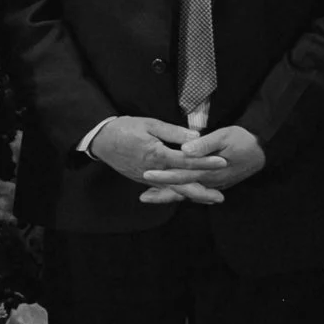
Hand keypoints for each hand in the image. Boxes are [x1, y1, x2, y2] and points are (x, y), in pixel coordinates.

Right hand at [92, 115, 229, 204]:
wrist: (100, 140)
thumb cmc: (124, 129)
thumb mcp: (149, 124)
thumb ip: (173, 132)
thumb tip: (195, 137)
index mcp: (158, 155)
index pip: (187, 160)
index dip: (206, 161)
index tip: (222, 162)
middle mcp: (155, 171)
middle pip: (183, 183)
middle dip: (203, 191)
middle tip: (221, 197)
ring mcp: (148, 178)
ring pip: (174, 190)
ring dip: (192, 195)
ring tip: (209, 199)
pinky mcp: (142, 180)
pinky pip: (163, 189)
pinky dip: (176, 194)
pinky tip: (186, 196)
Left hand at [139, 125, 264, 204]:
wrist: (263, 149)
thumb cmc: (242, 139)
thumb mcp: (224, 136)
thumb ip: (204, 144)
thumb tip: (185, 149)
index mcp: (210, 170)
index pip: (183, 175)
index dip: (164, 175)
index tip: (147, 174)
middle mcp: (211, 181)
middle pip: (183, 190)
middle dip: (162, 193)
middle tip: (142, 197)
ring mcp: (215, 185)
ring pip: (189, 193)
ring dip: (170, 195)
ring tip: (150, 197)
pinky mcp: (216, 184)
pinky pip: (196, 192)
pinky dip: (182, 193)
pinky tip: (171, 193)